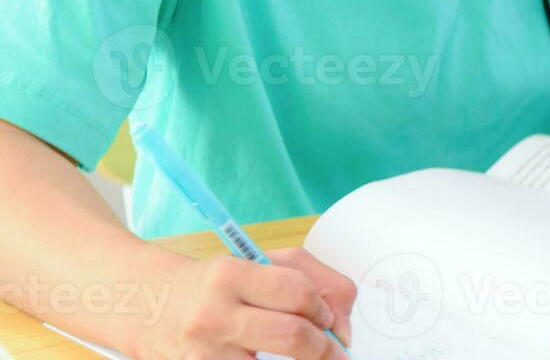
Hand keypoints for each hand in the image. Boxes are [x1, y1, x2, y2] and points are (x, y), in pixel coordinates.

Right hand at [134, 247, 355, 358]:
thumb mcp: (256, 264)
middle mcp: (213, 315)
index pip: (298, 292)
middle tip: (334, 353)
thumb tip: (343, 323)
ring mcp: (202, 354)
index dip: (325, 310)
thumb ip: (310, 279)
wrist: (142, 304)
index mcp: (231, 275)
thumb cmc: (211, 284)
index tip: (329, 320)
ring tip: (304, 359)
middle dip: (324, 349)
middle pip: (292, 336)